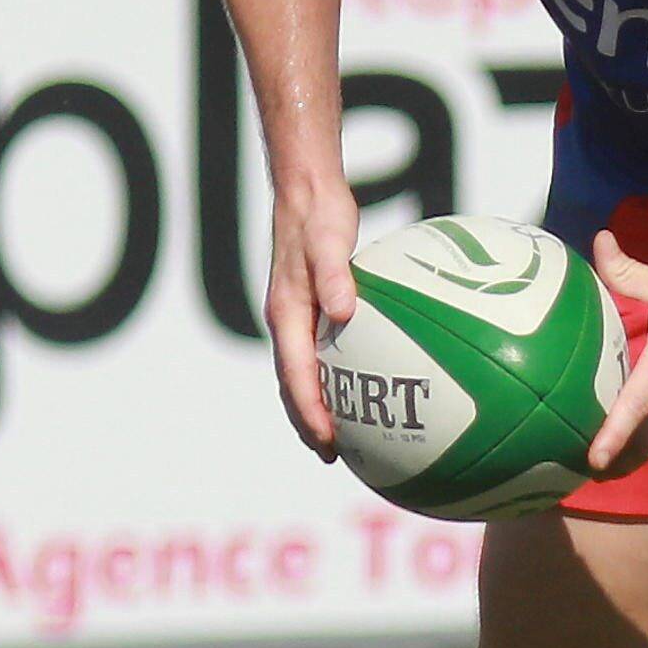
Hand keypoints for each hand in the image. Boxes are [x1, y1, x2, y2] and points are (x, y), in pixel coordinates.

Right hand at [267, 184, 359, 457]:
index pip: (294, 376)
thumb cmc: (320, 215)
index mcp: (287, 314)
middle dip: (308, 423)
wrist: (305, 192)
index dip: (309, 411)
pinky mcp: (310, 308)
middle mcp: (286, 321)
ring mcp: (296, 317)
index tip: (328, 440)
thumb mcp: (330, 242)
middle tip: (334, 455)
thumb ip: (337, 276)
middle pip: (291, 385)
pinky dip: (330, 378)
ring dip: (315, 407)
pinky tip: (361, 385)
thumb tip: (346, 311)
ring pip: (300, 374)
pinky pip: (317, 353)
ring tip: (341, 438)